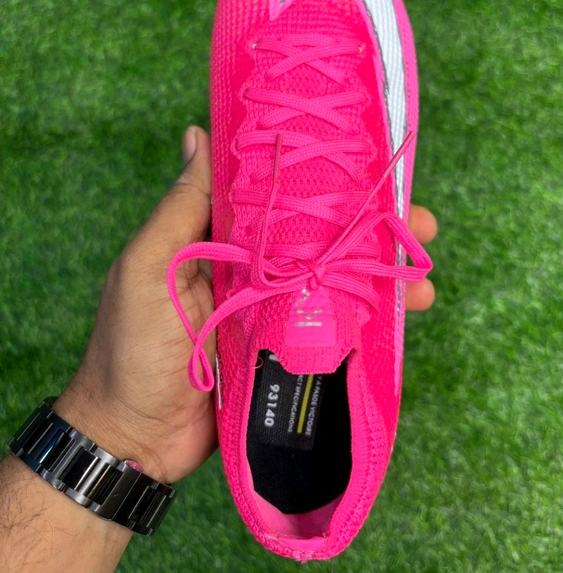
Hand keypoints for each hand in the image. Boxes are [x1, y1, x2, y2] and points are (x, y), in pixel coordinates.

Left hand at [55, 126, 436, 484]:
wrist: (136, 439)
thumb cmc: (131, 349)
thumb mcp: (149, 269)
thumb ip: (181, 207)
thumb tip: (198, 132)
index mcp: (220, 238)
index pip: (279, 195)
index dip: (323, 178)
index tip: (368, 161)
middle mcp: (253, 268)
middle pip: (320, 236)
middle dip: (370, 225)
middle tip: (417, 218)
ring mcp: (273, 312)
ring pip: (336, 280)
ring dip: (380, 272)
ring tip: (422, 275)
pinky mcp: (286, 352)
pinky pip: (333, 328)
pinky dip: (371, 320)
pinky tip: (406, 313)